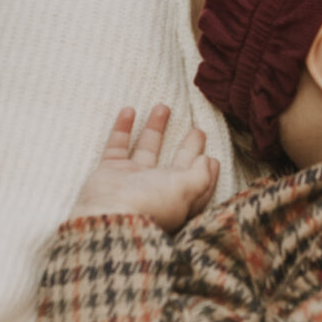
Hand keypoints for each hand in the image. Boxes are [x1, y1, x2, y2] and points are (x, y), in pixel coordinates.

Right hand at [68, 105, 217, 228]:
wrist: (108, 215)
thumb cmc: (151, 204)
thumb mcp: (186, 190)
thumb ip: (201, 175)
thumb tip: (207, 160)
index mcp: (177, 198)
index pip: (197, 185)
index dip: (207, 173)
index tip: (212, 158)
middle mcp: (156, 189)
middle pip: (175, 165)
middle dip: (187, 148)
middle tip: (198, 130)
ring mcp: (132, 180)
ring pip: (146, 150)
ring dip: (155, 128)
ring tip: (164, 106)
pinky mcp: (110, 172)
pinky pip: (117, 146)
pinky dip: (122, 128)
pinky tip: (130, 110)